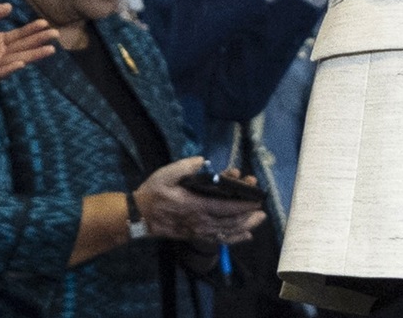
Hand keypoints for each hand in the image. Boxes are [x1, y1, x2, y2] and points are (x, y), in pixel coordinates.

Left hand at [0, 4, 57, 100]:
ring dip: (31, 56)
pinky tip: (20, 63)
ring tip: (48, 50)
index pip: (17, 35)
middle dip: (38, 41)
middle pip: (21, 47)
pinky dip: (8, 70)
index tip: (45, 23)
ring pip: (14, 60)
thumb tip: (10, 6)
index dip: (31, 30)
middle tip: (55, 35)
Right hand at [134, 157, 265, 244]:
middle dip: (249, 215)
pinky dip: (234, 239)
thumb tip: (203, 161)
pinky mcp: (195, 235)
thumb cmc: (154, 193)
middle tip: (262, 208)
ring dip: (245, 226)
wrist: (140, 216)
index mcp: (196, 205)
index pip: (226, 207)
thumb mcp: (166, 174)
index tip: (257, 199)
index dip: (243, 204)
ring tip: (259, 220)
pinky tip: (245, 236)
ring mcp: (198, 230)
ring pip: (227, 232)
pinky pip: (218, 240)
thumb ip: (186, 166)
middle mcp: (200, 221)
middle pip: (231, 221)